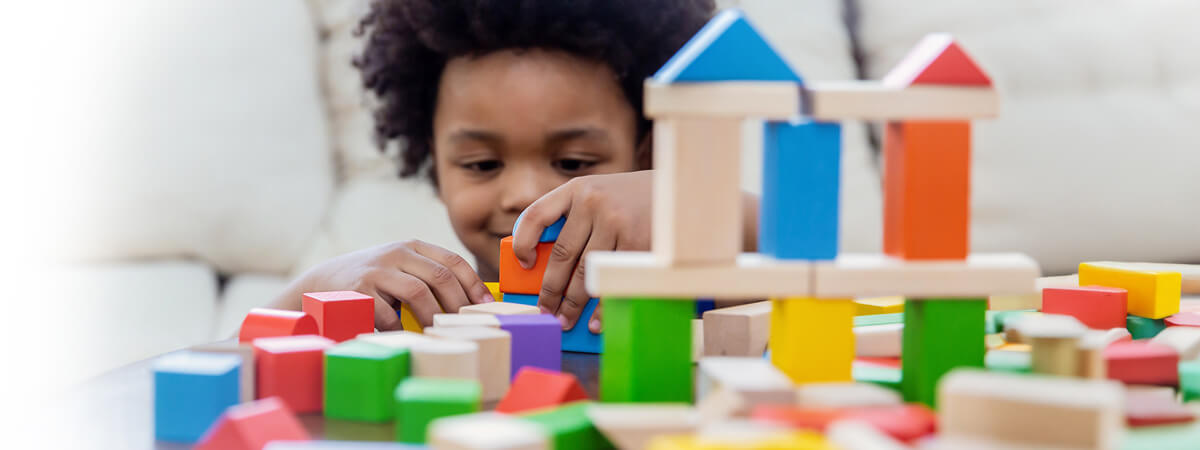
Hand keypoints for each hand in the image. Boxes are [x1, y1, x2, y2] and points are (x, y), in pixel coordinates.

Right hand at [282, 240, 493, 329]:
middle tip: (466, 326)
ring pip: (418, 293)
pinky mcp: (360, 290)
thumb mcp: (401, 267)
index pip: (453, 261)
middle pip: (440, 277)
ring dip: (433, 317)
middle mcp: (397, 253)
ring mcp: (377, 270)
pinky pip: (389, 314)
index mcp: (412, 246)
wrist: (322, 282)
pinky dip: (401, 329)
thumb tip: (474, 302)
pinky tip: (406, 336)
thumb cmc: (373, 280)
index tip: (487, 307)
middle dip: (458, 304)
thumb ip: (429, 275)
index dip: (474, 284)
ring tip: (438, 333)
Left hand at [511, 170, 652, 332]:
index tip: (523, 264)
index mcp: (577, 189)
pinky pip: (612, 280)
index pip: (537, 215)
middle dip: (550, 290)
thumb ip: (576, 218)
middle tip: (545, 310)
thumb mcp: (600, 194)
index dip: (524, 242)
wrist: (678, 190)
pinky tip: (595, 322)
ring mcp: (616, 222)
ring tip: (565, 321)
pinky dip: (602, 307)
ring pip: (585, 273)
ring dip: (573, 304)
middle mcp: (593, 203)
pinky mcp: (638, 241)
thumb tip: (549, 265)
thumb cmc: (633, 199)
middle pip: (562, 255)